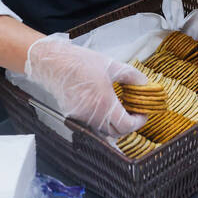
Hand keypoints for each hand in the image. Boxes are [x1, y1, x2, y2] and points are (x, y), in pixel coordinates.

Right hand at [25, 34, 146, 135]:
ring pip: (104, 131)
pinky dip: (102, 120)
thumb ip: (132, 76)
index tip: (143, 113)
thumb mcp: (112, 66)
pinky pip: (92, 125)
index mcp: (104, 104)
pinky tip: (103, 105)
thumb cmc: (80, 63)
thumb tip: (144, 83)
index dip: (139, 122)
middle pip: (117, 133)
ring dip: (115, 124)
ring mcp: (82, 118)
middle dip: (129, 125)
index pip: (127, 126)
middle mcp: (93, 116)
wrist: (53, 64)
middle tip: (134, 112)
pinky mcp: (74, 116)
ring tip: (120, 107)